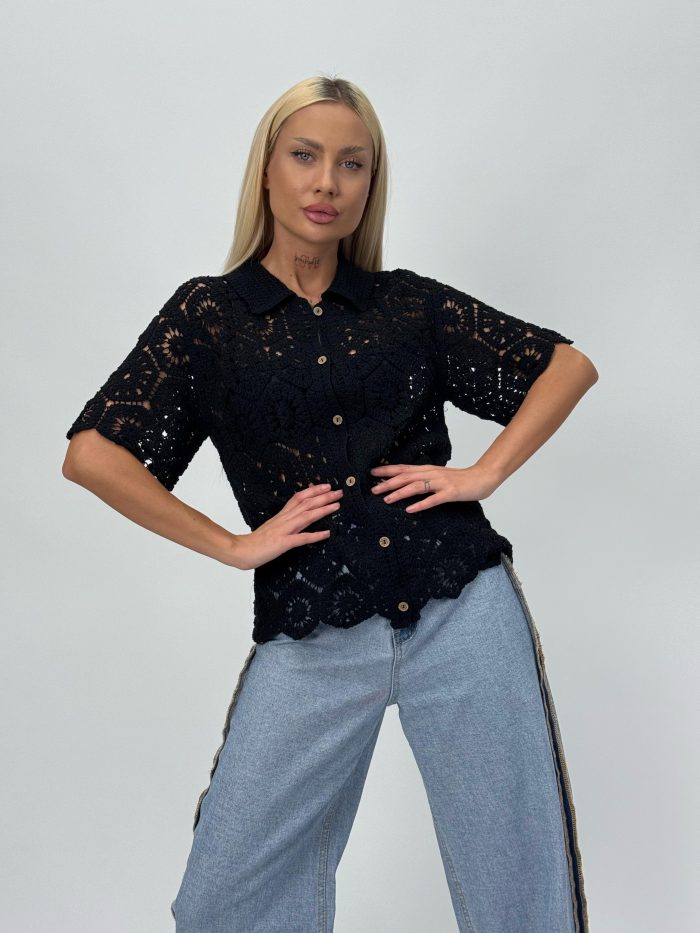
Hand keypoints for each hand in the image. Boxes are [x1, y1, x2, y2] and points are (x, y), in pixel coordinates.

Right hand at [236, 483, 343, 570]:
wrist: (240, 550)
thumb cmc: (256, 542)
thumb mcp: (273, 527)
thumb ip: (285, 521)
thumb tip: (298, 517)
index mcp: (282, 515)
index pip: (299, 497)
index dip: (313, 490)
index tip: (327, 486)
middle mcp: (284, 519)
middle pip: (306, 503)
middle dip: (324, 497)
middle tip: (339, 492)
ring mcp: (284, 531)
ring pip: (306, 516)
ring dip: (323, 510)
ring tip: (337, 506)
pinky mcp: (282, 543)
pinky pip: (301, 538)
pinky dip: (315, 535)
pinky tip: (327, 533)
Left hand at [369, 463, 500, 513]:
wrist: (482, 477)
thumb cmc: (460, 479)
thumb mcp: (438, 476)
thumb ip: (424, 478)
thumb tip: (406, 483)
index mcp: (428, 469)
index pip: (404, 468)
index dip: (388, 470)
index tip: (372, 474)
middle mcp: (432, 473)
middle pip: (406, 476)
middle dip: (388, 483)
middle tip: (373, 490)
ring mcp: (441, 483)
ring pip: (416, 486)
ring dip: (400, 493)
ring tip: (387, 499)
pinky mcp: (450, 493)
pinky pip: (433, 499)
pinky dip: (421, 504)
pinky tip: (410, 510)